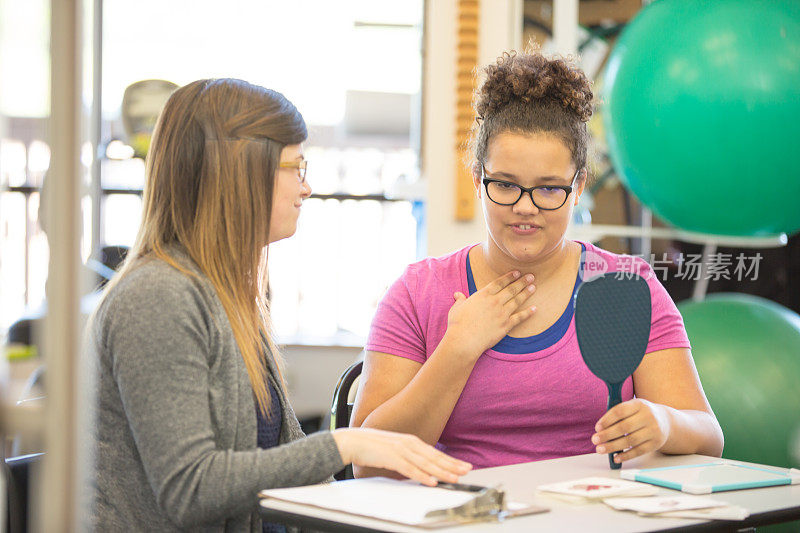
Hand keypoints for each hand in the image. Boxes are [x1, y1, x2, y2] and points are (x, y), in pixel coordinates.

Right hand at [332, 428, 471, 485]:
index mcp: (410, 441)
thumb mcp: (395, 449)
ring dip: (441, 472)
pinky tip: (431, 482)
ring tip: (454, 478)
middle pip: (434, 457)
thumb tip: (420, 467)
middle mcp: (409, 444)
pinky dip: (422, 476)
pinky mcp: (391, 458)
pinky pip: (410, 469)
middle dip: (452, 465)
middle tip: (466, 471)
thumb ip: (408, 456)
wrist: (353, 441)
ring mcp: (401, 450)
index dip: (450, 460)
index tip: (463, 466)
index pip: (435, 452)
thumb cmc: (372, 446)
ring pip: (425, 464)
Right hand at [445, 270, 535, 357]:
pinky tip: (535, 309)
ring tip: (533, 287)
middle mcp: (494, 301)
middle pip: (511, 289)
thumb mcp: (456, 308)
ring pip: (517, 301)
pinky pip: (519, 317)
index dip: (509, 277)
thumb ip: (460, 300)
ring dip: (526, 293)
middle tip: (531, 276)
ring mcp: (502, 313)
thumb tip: (457, 295)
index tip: (517, 272)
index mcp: (483, 295)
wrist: (465, 339)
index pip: (499, 283)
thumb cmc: (458, 324)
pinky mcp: (505, 325)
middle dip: (522, 282)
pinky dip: (528, 313)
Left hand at [591, 399, 671, 463]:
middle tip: (594, 440)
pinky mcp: (656, 443)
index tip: (597, 428)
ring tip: (600, 449)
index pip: (620, 411)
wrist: (665, 421)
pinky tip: (615, 457)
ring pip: (630, 441)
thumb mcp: (633, 408)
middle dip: (607, 435)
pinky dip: (626, 456)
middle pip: (624, 427)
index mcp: (639, 404)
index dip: (607, 420)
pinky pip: (639, 451)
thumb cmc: (641, 414)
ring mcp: (654, 431)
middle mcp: (648, 416)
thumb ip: (618, 415)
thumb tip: (601, 430)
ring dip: (613, 446)